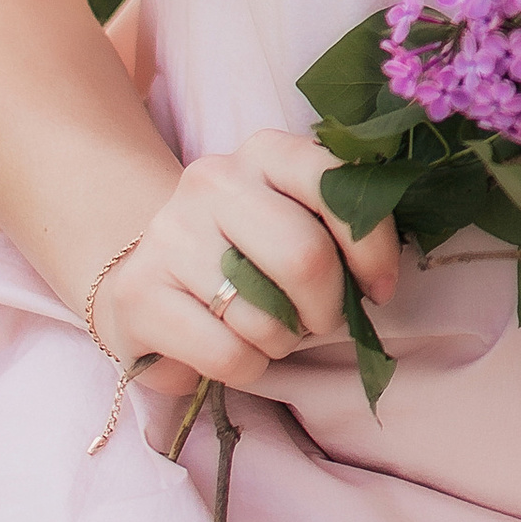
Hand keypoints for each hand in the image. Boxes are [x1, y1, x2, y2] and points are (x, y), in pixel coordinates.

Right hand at [88, 128, 398, 401]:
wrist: (146, 278)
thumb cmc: (244, 254)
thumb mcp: (294, 219)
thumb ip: (338, 227)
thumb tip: (381, 276)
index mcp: (265, 153)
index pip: (337, 187)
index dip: (372, 248)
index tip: (380, 287)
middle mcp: (213, 180)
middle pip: (305, 258)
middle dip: (327, 309)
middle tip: (318, 321)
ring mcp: (170, 234)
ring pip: (265, 316)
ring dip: (283, 342)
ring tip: (268, 331)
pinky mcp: (139, 293)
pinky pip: (227, 354)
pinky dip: (247, 368)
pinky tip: (233, 351)